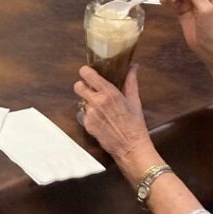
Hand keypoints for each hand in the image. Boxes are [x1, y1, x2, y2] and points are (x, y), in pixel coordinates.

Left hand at [74, 65, 157, 181]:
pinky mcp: (87, 125)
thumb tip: (133, 66)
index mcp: (109, 93)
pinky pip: (83, 115)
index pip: (88, 75)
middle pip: (78, 86)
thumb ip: (131, 81)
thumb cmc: (135, 124)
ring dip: (88, 102)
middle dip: (83, 86)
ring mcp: (90, 114)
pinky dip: (89, 115)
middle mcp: (97, 102)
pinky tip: (100, 119)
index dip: (86, 72)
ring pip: (81, 101)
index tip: (88, 72)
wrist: (130, 147)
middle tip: (91, 90)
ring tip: (100, 108)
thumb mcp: (134, 100)